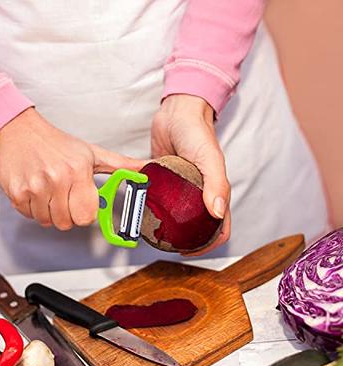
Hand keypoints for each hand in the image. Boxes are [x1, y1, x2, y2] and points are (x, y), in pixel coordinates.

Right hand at [0, 108, 146, 229]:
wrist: (21, 131)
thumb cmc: (58, 144)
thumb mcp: (93, 153)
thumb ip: (122, 165)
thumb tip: (146, 169)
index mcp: (78, 171)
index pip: (86, 216)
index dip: (85, 213)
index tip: (82, 203)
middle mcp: (56, 179)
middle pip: (66, 223)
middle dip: (67, 214)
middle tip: (64, 195)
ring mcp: (34, 186)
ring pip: (47, 221)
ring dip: (49, 211)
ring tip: (50, 190)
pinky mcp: (16, 191)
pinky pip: (28, 215)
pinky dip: (32, 207)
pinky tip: (36, 190)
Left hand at [151, 94, 230, 254]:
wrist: (176, 113)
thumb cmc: (197, 132)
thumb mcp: (210, 158)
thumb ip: (217, 184)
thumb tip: (217, 214)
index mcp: (214, 192)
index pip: (219, 227)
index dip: (209, 244)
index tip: (191, 252)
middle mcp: (199, 193)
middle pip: (198, 226)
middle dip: (189, 242)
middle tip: (171, 249)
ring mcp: (182, 189)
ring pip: (180, 216)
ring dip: (172, 229)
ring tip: (157, 237)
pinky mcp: (166, 181)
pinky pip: (164, 201)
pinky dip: (158, 211)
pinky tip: (147, 216)